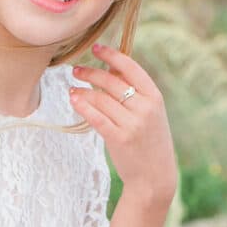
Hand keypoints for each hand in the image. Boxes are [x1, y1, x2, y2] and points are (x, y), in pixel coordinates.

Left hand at [69, 42, 176, 203]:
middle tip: (76, 70)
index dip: (111, 56)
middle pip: (111, 81)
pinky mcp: (119, 139)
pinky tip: (73, 99)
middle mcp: (145, 108)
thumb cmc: (150, 142)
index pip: (131, 68)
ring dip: (82, 91)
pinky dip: (82, 106)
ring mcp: (132, 124)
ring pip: (100, 99)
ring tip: (72, 89)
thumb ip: (135, 92)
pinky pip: (96, 117)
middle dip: (90, 72)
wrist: (155, 177)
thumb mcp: (151, 113)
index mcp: (155, 97)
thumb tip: (110, 68)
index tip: (96, 49)